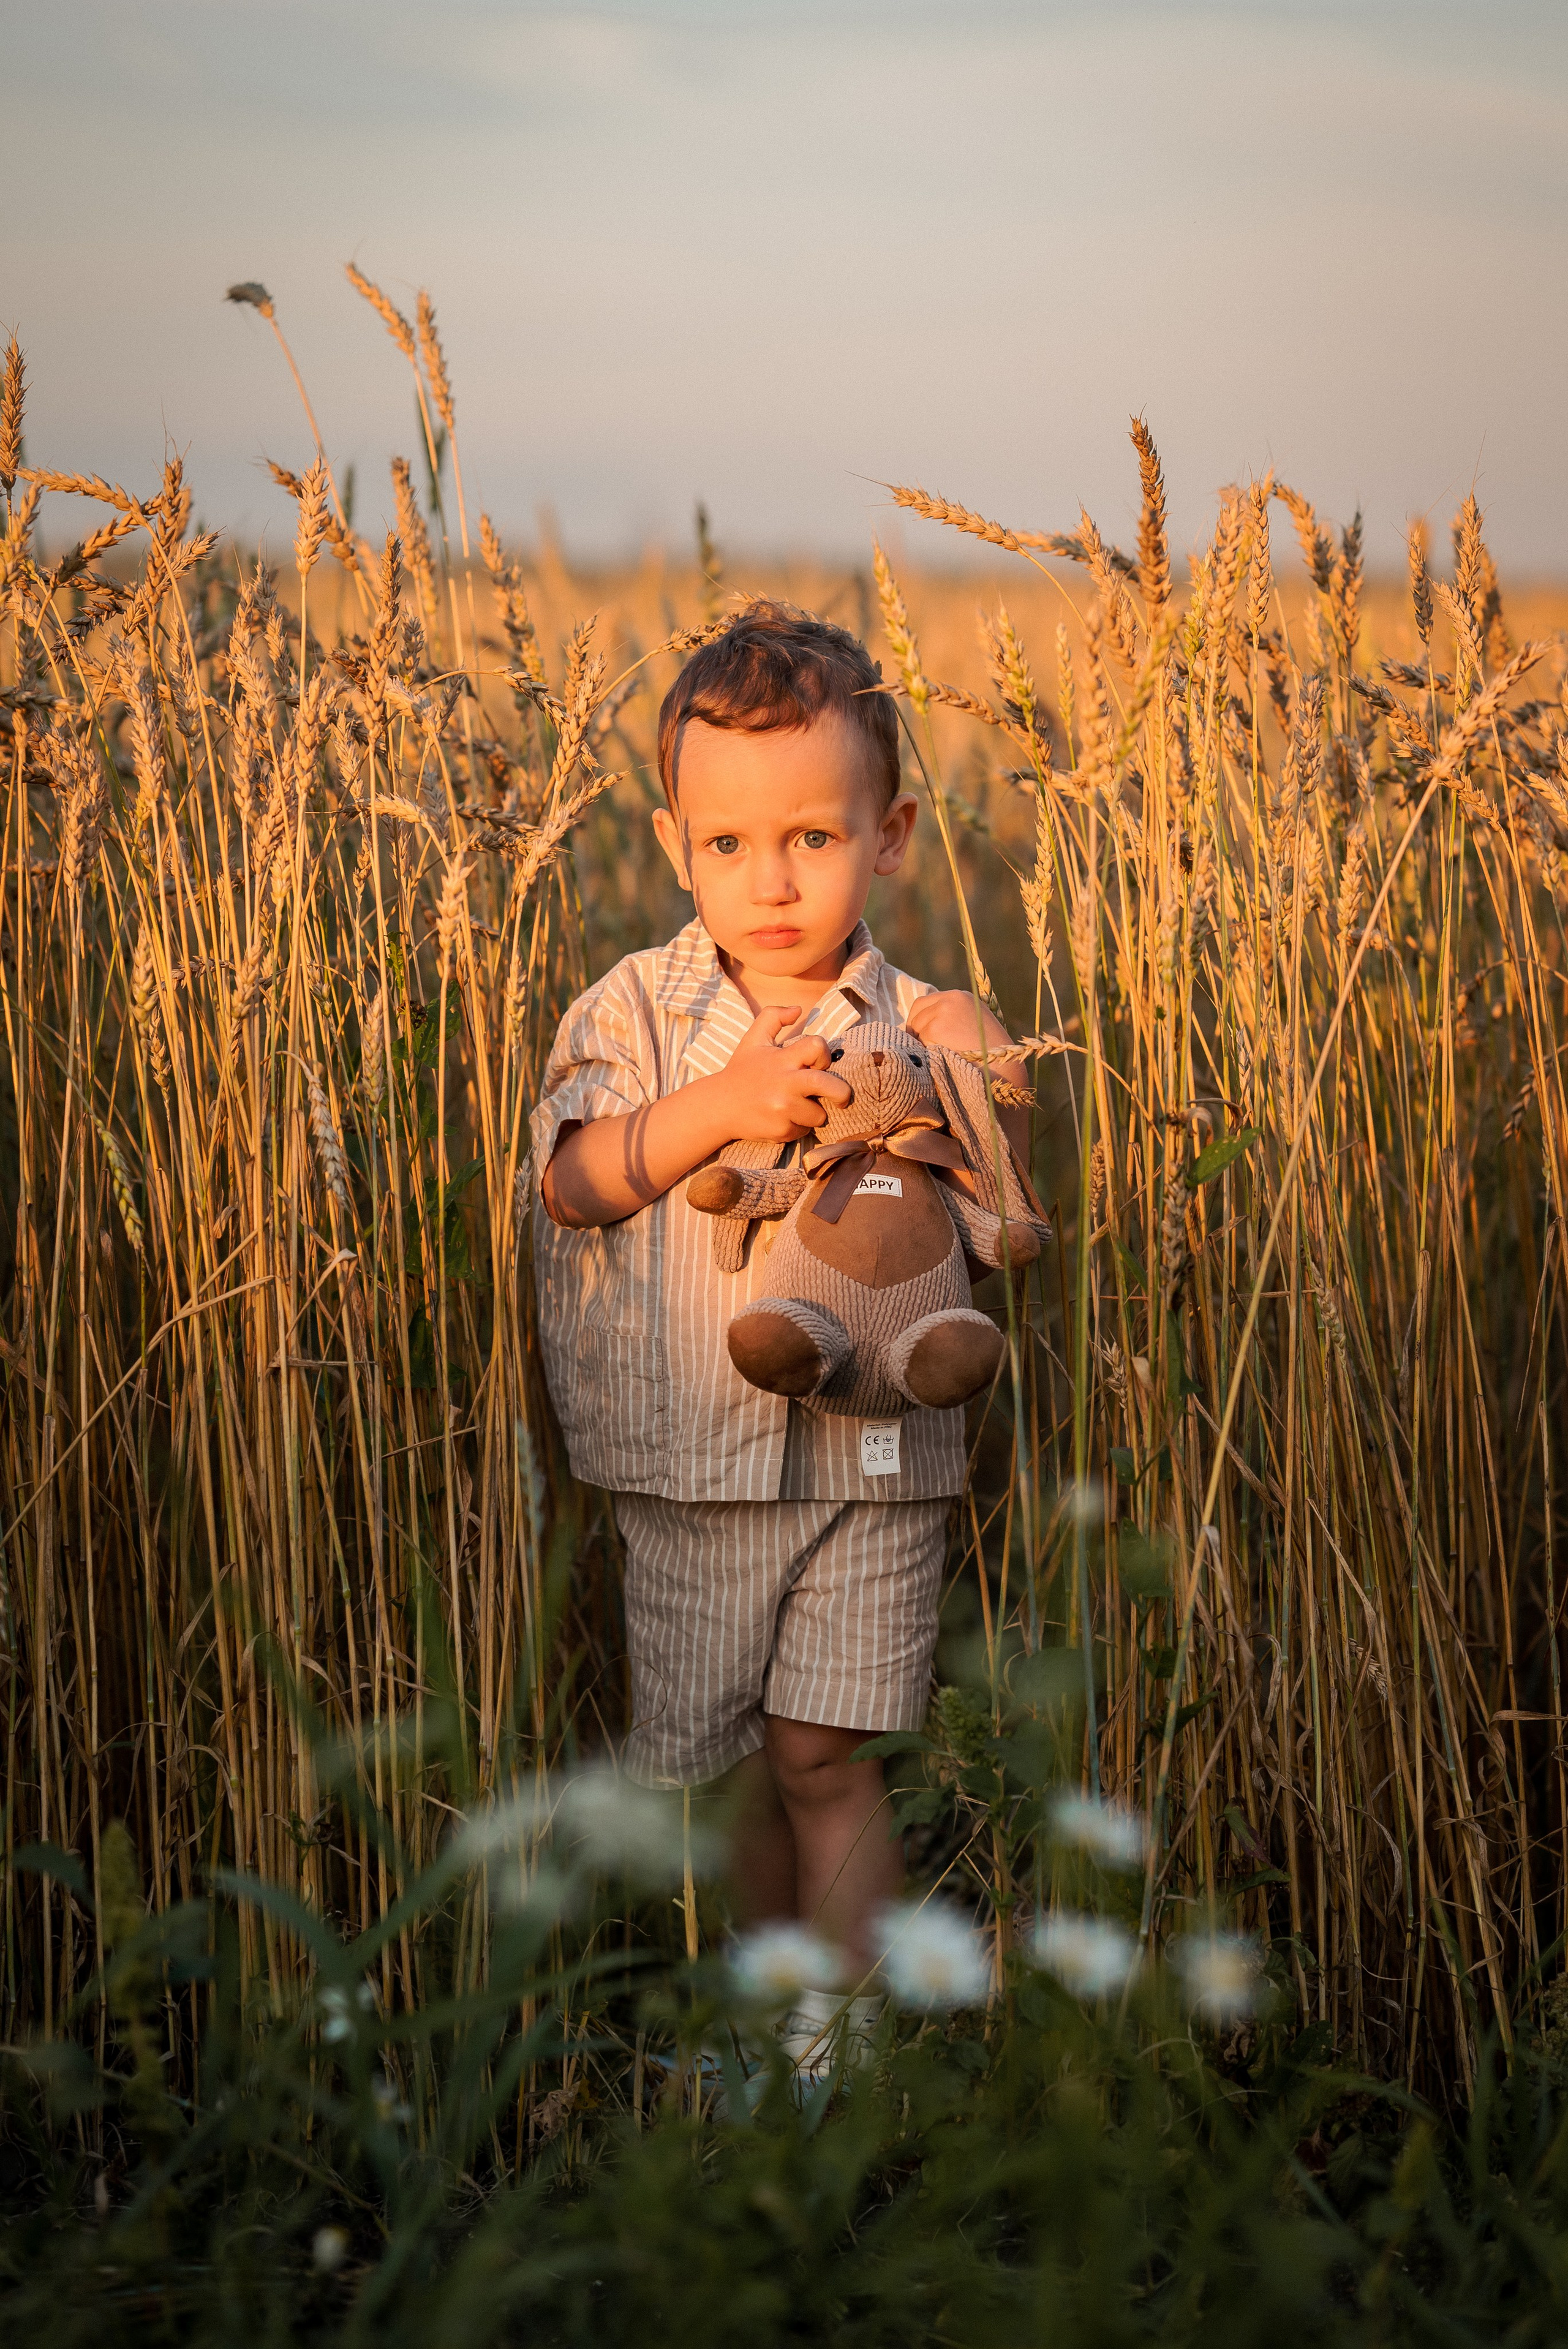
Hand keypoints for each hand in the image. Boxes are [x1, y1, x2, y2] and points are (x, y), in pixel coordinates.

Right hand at [710, 1006, 852, 1143]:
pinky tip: (783, 1118)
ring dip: (815, 1112)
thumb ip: (773, 1017)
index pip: (817, 1046)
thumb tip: (798, 1009)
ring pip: (819, 1114)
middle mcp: (784, 1084)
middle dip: (842, 1093)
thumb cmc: (741, 1071)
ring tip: (797, 1107)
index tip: (819, 1064)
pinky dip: (799, 1126)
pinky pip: (805, 1130)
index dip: (823, 1054)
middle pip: (828, 1086)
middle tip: (842, 1098)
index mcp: (781, 1059)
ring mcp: (783, 1109)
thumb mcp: (753, 1039)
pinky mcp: (781, 1130)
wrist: (719, 1107)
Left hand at [906, 991, 1020, 1070]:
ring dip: (921, 1041)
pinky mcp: (936, 1027)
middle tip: (917, 1045)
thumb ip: (955, 1018)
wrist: (1001, 1069)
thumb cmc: (989, 1055)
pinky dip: (925, 1051)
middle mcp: (952, 998)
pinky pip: (919, 1040)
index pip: (927, 1002)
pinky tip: (940, 1059)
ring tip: (937, 1055)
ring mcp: (943, 1011)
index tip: (920, 1033)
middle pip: (917, 1009)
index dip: (921, 1018)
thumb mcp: (975, 1025)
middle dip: (915, 1028)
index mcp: (962, 996)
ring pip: (916, 1026)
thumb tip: (927, 1025)